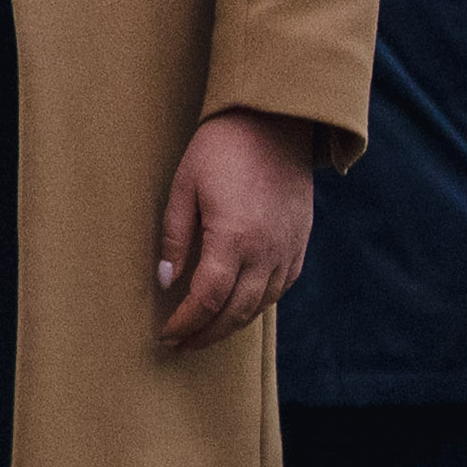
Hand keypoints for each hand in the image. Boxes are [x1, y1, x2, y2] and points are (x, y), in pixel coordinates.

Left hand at [155, 110, 322, 351]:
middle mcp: (267, 250)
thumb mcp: (183, 188)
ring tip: (204, 331)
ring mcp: (289, 247)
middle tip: (181, 344)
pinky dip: (258, 304)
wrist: (274, 122)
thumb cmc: (220, 150)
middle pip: (237, 311)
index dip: (186, 323)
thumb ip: (175, 238)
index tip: (167, 335)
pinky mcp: (301, 241)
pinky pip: (281, 286)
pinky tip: (238, 307)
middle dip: (206, 333)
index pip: (208, 299)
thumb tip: (166, 281)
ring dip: (232, 323)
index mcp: (234, 238)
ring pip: (261, 303)